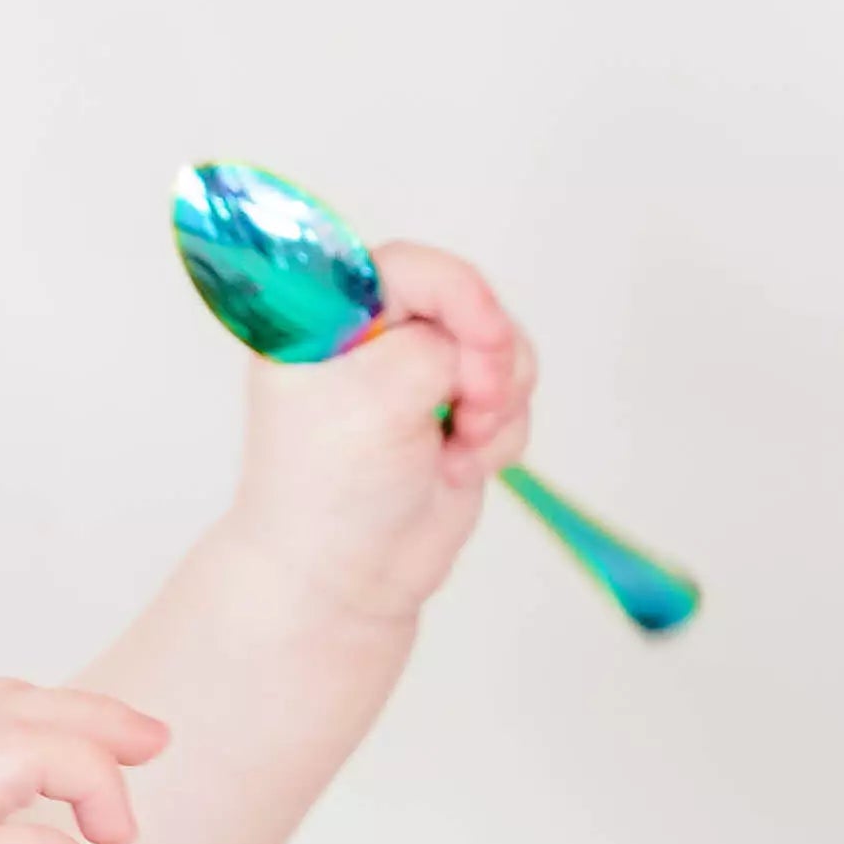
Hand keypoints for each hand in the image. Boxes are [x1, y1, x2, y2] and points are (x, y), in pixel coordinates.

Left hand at [224, 242, 535, 629]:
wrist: (344, 578)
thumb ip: (433, 348)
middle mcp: (376, 337)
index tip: (483, 336)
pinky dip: (502, 435)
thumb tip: (481, 347)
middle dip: (487, 355)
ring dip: (499, 399)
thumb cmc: (329, 486)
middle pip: (467, 303)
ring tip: (463, 444)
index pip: (408, 266)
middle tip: (474, 403)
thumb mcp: (372, 396)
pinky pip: (514, 401)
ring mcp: (421, 377)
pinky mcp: (460, 416)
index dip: (457, 290)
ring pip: (502, 351)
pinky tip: (461, 470)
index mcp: (330, 317)